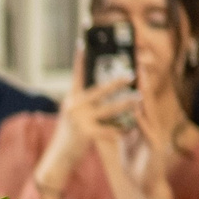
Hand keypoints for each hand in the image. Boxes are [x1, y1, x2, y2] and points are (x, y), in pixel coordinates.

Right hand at [43, 44, 138, 189]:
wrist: (59, 157)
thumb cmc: (70, 135)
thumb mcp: (72, 114)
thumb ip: (82, 101)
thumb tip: (97, 87)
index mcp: (72, 98)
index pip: (77, 74)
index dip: (81, 58)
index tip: (83, 41)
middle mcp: (74, 105)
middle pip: (99, 90)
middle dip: (116, 81)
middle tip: (131, 73)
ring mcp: (79, 119)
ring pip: (108, 108)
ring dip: (126, 103)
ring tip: (139, 97)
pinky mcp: (85, 133)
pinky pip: (109, 130)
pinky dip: (121, 131)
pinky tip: (131, 130)